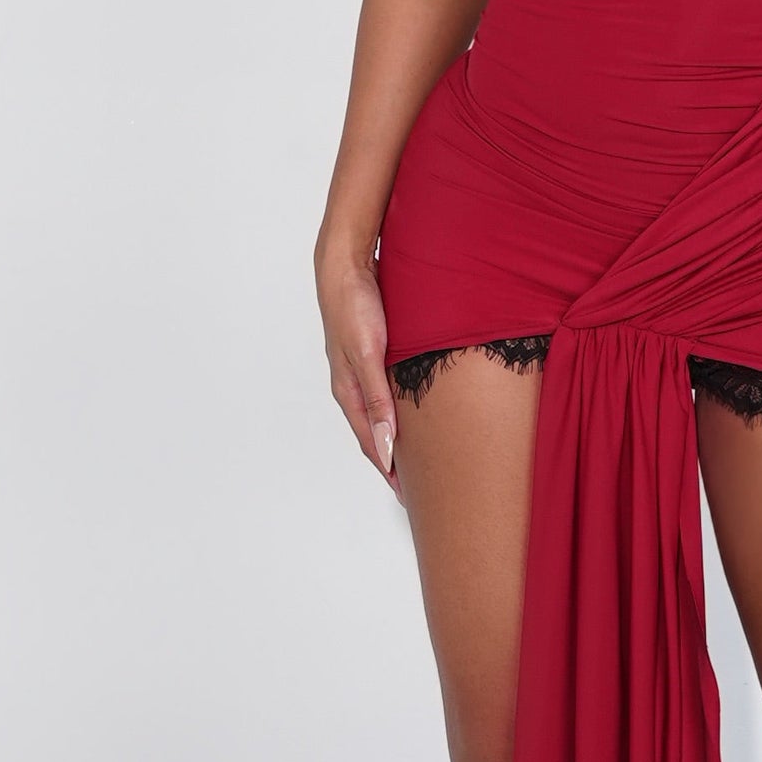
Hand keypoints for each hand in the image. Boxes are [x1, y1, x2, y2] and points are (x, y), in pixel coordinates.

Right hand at [316, 240, 400, 491]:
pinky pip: (386, 392)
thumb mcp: (369, 355)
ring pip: (381, 413)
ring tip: (417, 456)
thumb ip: (379, 400)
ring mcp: (361, 369)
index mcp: (349, 392)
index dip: (389, 471)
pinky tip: (413, 411)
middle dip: (393, 461)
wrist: (344, 265)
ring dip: (396, 436)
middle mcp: (353, 385)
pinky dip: (398, 410)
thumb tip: (386, 446)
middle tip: (417, 485)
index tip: (408, 495)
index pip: (372, 443)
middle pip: (375, 433)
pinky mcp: (371, 354)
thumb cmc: (354, 306)